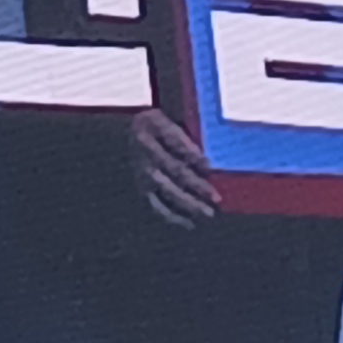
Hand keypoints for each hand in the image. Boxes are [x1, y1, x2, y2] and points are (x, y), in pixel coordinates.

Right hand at [130, 108, 220, 230]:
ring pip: (166, 192)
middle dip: (195, 186)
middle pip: (173, 172)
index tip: (209, 167)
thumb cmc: (156, 124)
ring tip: (208, 213)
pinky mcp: (141, 188)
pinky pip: (156, 205)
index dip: (192, 156)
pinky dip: (173, 215)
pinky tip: (189, 223)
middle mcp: (145, 154)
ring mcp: (141, 173)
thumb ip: (185, 138)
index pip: (174, 145)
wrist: (127, 130)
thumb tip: (206, 163)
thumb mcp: (168, 120)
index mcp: (151, 130)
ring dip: (188, 204)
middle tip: (216, 198)